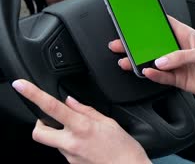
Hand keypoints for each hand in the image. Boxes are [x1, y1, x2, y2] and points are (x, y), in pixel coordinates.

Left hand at [11, 80, 150, 163]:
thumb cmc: (124, 148)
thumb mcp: (109, 122)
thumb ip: (87, 110)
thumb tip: (70, 101)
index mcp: (82, 127)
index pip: (51, 107)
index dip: (33, 95)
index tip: (21, 86)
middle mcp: (71, 143)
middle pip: (38, 132)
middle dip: (40, 124)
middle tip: (52, 120)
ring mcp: (69, 156)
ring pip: (53, 142)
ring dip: (61, 135)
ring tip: (84, 135)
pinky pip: (65, 151)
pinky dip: (72, 144)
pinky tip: (88, 145)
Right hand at [109, 16, 194, 105]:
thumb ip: (182, 56)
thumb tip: (162, 60)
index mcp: (186, 35)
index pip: (165, 25)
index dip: (152, 22)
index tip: (135, 21)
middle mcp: (179, 49)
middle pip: (154, 45)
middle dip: (137, 44)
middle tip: (121, 44)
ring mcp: (177, 65)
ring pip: (154, 62)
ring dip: (140, 61)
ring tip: (127, 60)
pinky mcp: (178, 79)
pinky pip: (162, 77)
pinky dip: (153, 75)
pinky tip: (145, 71)